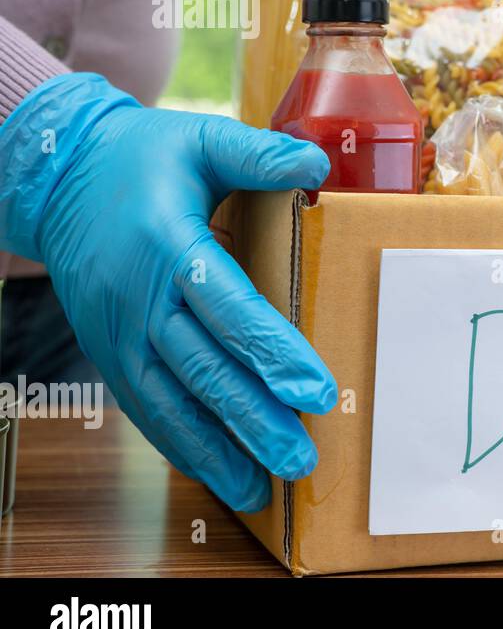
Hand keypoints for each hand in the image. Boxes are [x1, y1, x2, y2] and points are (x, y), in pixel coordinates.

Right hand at [0, 74, 336, 510]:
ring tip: (264, 490)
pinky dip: (180, 443)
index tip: (315, 390)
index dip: (271, 351)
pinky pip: (145, 406)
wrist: (59, 176)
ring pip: (170, 401)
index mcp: (166, 243)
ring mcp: (118, 332)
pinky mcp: (108, 351)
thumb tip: (318, 163)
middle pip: (202, 368)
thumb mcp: (200, 138)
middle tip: (301, 458)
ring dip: (218, 449)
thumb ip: (258, 152)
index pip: (227, 307)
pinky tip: (218, 473)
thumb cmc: (144, 157)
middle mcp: (138, 298)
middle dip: (254, 420)